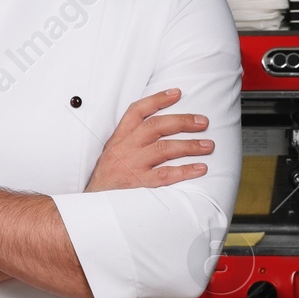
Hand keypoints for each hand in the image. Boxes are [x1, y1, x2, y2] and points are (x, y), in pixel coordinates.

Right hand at [85, 88, 211, 192]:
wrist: (90, 204)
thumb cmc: (106, 179)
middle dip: (182, 121)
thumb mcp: (112, 153)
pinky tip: (200, 168)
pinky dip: (185, 171)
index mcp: (119, 138)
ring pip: (164, 148)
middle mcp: (125, 148)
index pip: (137, 111)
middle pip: (156, 126)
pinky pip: (165, 175)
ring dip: (189, 145)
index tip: (176, 93)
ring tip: (208, 145)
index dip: (157, 99)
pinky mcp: (138, 184)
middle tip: (203, 122)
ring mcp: (132, 165)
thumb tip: (158, 129)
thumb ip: (130, 140)